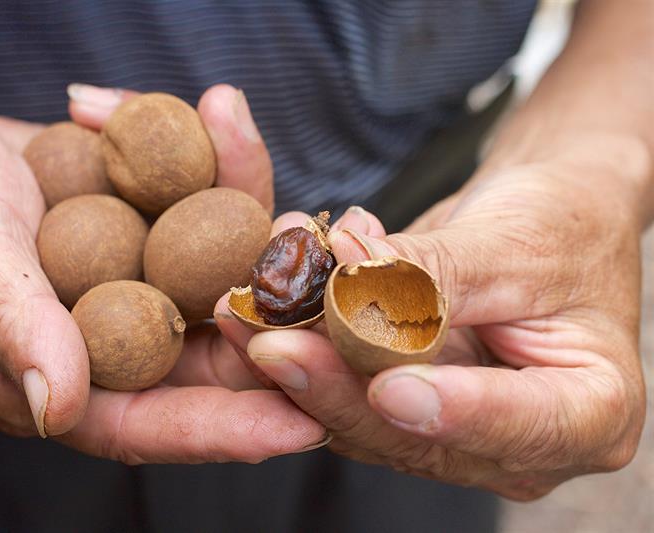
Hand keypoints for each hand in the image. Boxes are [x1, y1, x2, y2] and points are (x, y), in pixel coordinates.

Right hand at [0, 85, 324, 462]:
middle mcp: (121, 342)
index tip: (305, 427)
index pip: (156, 423)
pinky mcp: (159, 232)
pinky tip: (223, 114)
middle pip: (215, 357)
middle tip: (344, 305)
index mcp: (71, 379)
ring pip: (225, 275)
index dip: (228, 431)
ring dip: (261, 228)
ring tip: (295, 197)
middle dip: (281, 332)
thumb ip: (10, 325)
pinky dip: (219, 164)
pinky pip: (206, 208)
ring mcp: (146, 285)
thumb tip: (57, 406)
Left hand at [218, 150, 647, 498]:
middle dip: (336, 385)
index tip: (391, 388)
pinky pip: (339, 386)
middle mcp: (512, 440)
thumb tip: (356, 281)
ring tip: (249, 312)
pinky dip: (300, 344)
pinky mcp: (397, 402)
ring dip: (298, 363)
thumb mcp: (519, 240)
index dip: (451, 411)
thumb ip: (439, 275)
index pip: (520, 426)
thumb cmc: (562, 223)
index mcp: (587, 413)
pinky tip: (264, 301)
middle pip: (416, 434)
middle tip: (272, 345)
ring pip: (359, 417)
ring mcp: (448, 428)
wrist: (540, 218)